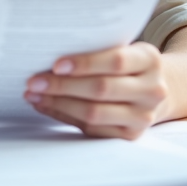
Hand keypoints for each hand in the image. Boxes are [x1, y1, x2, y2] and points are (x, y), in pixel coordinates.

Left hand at [24, 42, 167, 139]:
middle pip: (101, 89)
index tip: (56, 64)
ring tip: (34, 95)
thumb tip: (49, 54)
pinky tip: (46, 106)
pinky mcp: (130, 135)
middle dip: (62, 85)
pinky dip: (64, 116)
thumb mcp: (124, 49)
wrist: (153, 91)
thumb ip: (97, 49)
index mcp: (150, 60)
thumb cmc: (128, 65)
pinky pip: (91, 128)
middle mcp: (152, 90)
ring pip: (93, 113)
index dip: (85, 63)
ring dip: (58, 103)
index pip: (116, 61)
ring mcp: (143, 116)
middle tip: (34, 82)